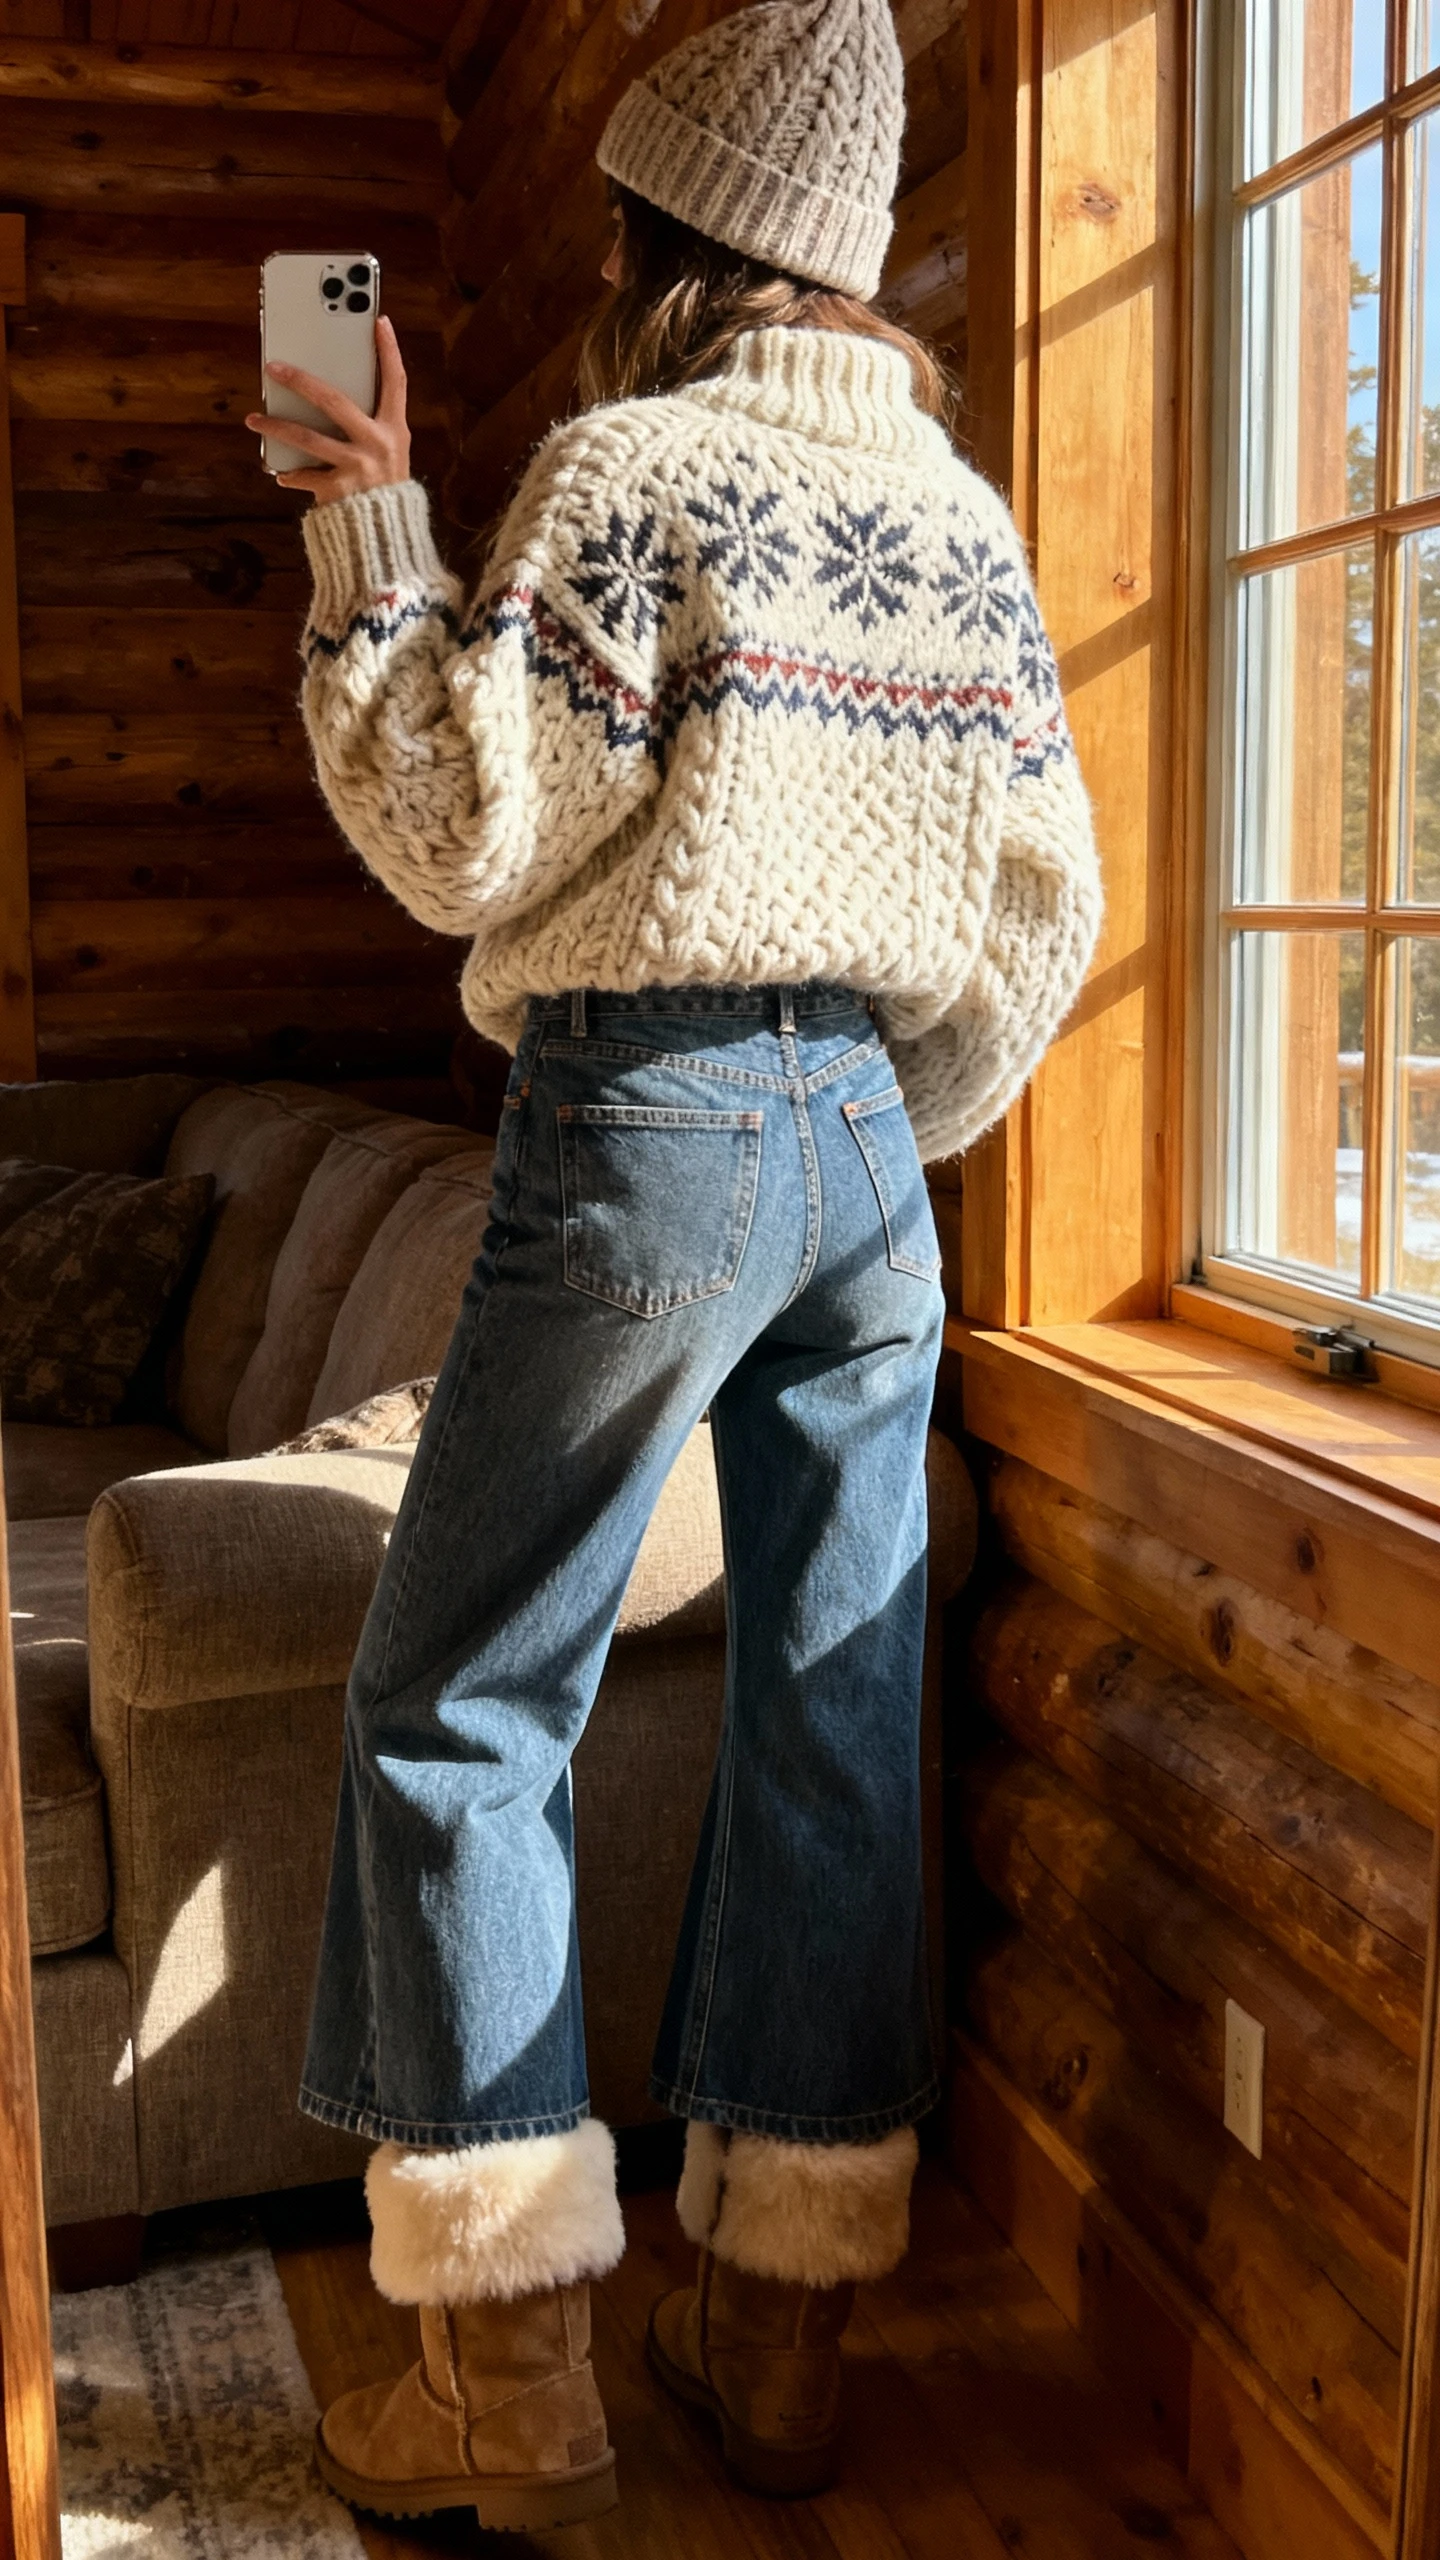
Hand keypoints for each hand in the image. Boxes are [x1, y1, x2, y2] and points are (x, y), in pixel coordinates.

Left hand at [245, 312, 409, 502]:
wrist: (386, 540)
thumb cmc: (384, 491)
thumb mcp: (388, 456)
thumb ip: (368, 427)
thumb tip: (326, 397)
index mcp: (395, 431)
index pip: (396, 382)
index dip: (389, 351)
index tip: (380, 321)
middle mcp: (378, 445)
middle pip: (334, 401)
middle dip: (300, 381)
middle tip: (273, 368)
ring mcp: (357, 468)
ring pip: (306, 438)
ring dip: (275, 427)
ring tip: (253, 419)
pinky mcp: (338, 490)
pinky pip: (305, 476)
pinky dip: (290, 476)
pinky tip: (280, 474)